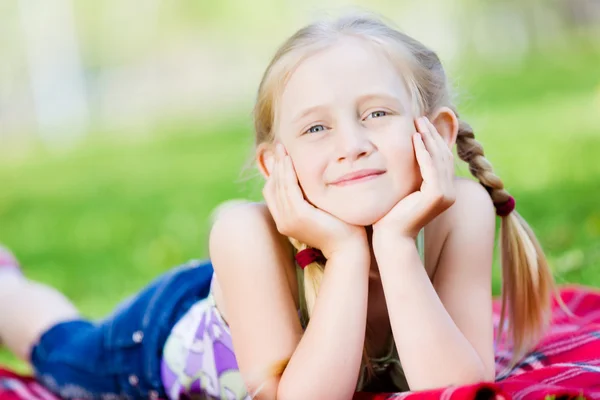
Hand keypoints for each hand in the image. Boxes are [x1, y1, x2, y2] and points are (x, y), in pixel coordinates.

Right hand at [262, 144, 366, 258]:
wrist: (348, 247)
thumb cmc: (338, 228)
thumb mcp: (318, 210)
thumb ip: (308, 198)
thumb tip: (305, 181)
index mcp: (285, 221)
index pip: (271, 193)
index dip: (274, 173)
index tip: (281, 156)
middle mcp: (283, 221)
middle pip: (271, 187)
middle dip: (275, 165)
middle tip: (279, 146)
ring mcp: (289, 219)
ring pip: (279, 186)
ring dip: (280, 166)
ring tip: (284, 149)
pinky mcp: (299, 215)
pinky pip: (289, 188)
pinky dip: (287, 172)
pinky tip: (290, 160)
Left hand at [373, 117, 455, 239]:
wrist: (390, 236)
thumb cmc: (391, 215)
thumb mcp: (404, 188)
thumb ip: (411, 174)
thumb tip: (407, 154)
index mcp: (444, 191)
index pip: (442, 159)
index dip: (434, 140)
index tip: (422, 123)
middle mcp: (449, 193)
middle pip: (443, 156)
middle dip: (432, 134)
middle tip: (421, 118)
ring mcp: (446, 195)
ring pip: (438, 159)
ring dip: (428, 138)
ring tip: (418, 122)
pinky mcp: (437, 196)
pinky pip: (431, 168)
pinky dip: (424, 152)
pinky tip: (415, 138)